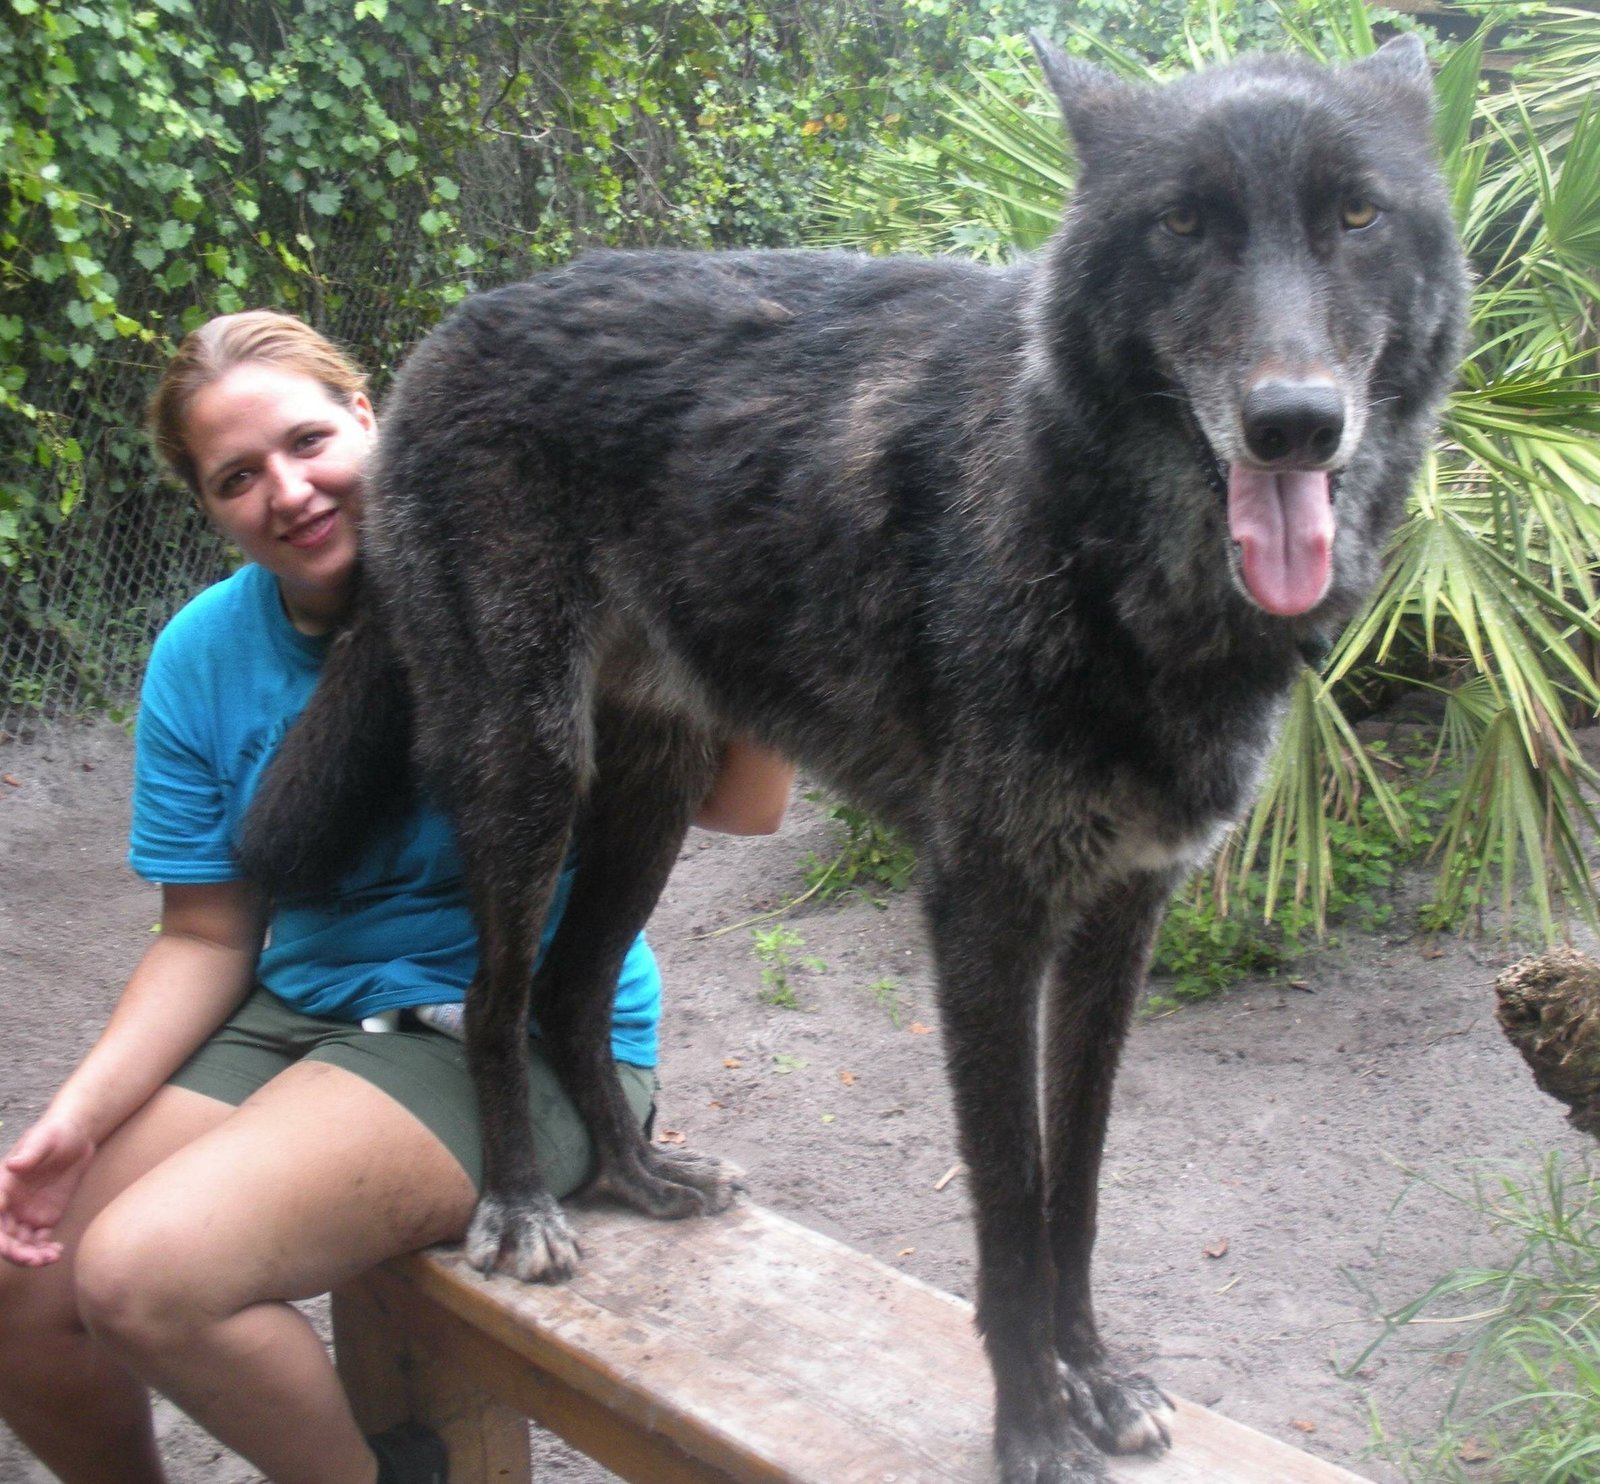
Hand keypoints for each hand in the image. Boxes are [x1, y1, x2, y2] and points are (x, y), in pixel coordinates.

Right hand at [0, 1113, 95, 1266]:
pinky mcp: (43, 1218)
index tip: (8, 1247)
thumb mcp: (43, 1139)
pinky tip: (57, 1251)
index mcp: (1, 1188)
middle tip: (37, 1259)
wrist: (76, 1136)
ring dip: (31, 1257)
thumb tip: (12, 1165)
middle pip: (4, 1237)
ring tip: (51, 1258)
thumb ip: (29, 1153)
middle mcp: (8, 1205)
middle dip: (16, 1253)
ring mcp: (25, 1213)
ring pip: (20, 1244)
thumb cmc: (55, 1134)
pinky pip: (38, 1242)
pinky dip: (44, 1251)